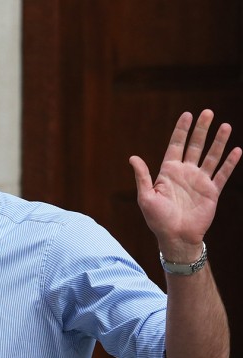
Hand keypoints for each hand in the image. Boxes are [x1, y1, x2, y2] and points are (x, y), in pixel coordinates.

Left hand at [129, 109, 240, 259]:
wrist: (175, 237)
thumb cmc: (157, 219)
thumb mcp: (146, 197)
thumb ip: (142, 177)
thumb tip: (133, 157)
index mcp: (168, 172)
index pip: (176, 145)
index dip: (181, 130)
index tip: (187, 114)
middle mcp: (185, 173)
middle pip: (195, 146)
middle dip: (201, 129)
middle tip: (208, 112)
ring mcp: (199, 181)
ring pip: (211, 156)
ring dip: (219, 141)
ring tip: (225, 125)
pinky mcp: (211, 191)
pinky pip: (223, 174)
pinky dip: (230, 163)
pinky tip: (237, 150)